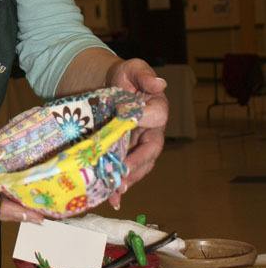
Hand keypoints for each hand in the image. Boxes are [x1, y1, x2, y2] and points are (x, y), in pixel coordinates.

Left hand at [105, 59, 167, 208]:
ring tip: (116, 190)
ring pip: (139, 166)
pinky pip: (126, 171)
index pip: (157, 118)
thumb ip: (143, 74)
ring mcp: (139, 145)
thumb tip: (159, 83)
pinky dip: (119, 186)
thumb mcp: (132, 69)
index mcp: (157, 109)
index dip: (146, 125)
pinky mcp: (126, 154)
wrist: (108, 86)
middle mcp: (152, 131)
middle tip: (123, 176)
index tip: (131, 131)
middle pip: (150, 151)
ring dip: (128, 179)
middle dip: (137, 165)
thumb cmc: (124, 77)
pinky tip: (111, 198)